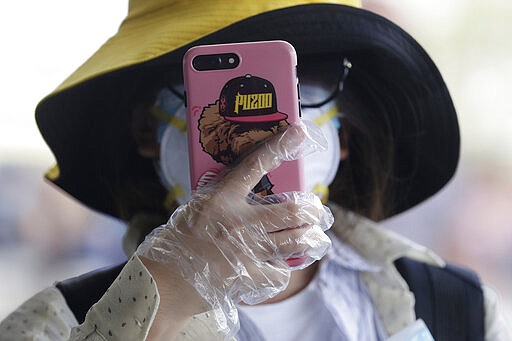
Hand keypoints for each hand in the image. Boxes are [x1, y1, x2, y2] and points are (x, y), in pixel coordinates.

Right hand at [138, 123, 332, 336]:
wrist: (166, 282)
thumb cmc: (179, 241)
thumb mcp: (197, 208)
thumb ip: (224, 197)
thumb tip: (253, 191)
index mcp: (222, 198)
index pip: (255, 165)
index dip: (280, 146)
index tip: (299, 132)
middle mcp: (238, 221)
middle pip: (291, 210)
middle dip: (312, 209)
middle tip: (316, 211)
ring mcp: (246, 250)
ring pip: (295, 240)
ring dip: (310, 238)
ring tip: (315, 237)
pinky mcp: (249, 276)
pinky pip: (280, 271)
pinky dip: (283, 268)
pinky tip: (280, 265)